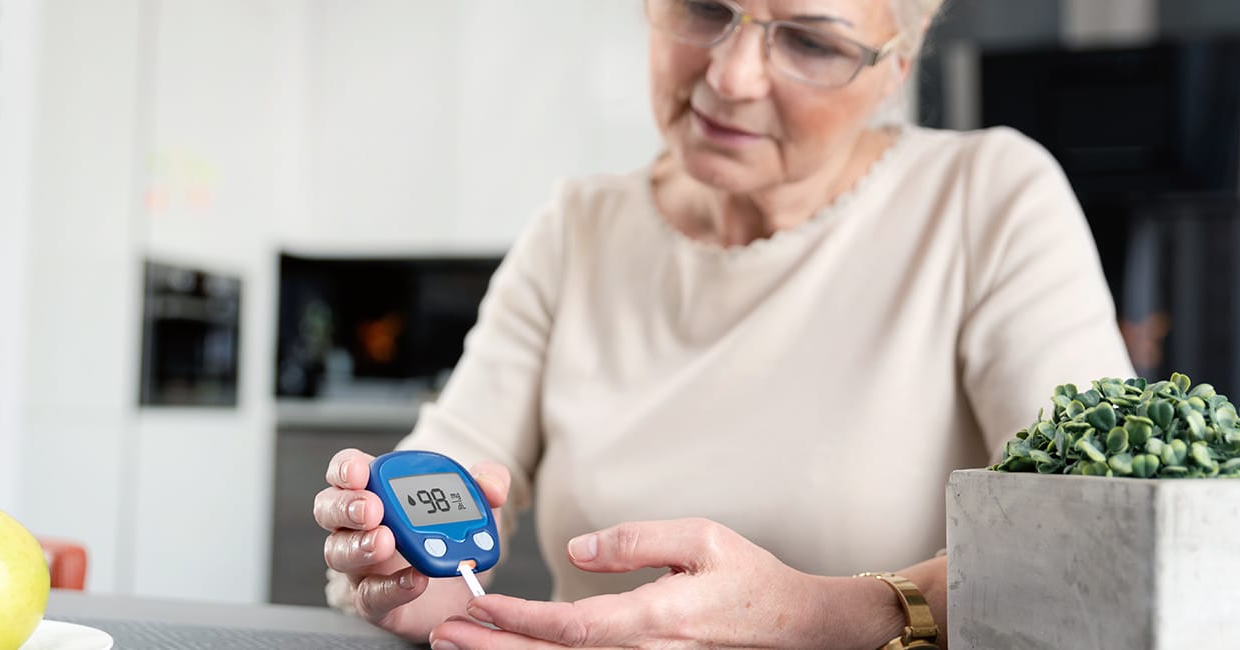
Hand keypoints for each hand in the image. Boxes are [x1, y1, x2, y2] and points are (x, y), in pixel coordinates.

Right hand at [314, 448, 510, 641]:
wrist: (460, 582)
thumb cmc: (452, 531)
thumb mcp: (475, 500)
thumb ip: (488, 483)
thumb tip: (492, 487)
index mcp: (376, 490)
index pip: (345, 470)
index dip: (346, 468)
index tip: (362, 471)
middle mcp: (358, 525)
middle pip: (328, 509)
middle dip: (347, 506)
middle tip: (373, 509)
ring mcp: (361, 564)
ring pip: (338, 552)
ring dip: (360, 546)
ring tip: (387, 542)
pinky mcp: (373, 600)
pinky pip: (369, 596)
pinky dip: (391, 587)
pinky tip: (414, 579)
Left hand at [428, 518, 831, 648]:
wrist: (795, 628)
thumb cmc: (751, 581)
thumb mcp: (701, 539)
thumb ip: (637, 540)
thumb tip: (579, 551)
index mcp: (655, 619)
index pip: (571, 626)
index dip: (518, 620)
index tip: (478, 606)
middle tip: (445, 636)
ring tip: (462, 645)